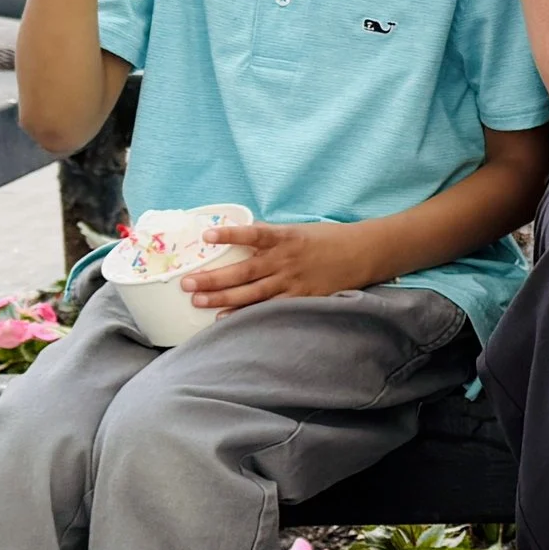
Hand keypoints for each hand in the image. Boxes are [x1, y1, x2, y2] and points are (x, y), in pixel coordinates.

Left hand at [182, 221, 372, 311]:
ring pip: (251, 293)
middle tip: (186, 283)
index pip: (253, 234)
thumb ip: (270, 237)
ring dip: (223, 298)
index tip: (206, 235)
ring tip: (197, 301)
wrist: (361, 253)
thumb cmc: (327, 239)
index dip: (229, 234)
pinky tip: (226, 319)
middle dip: (213, 277)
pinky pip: (269, 308)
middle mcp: (285, 259)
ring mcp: (292, 281)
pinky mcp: (301, 297)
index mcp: (284, 237)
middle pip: (243, 270)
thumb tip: (238, 237)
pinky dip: (247, 314)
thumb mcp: (298, 230)